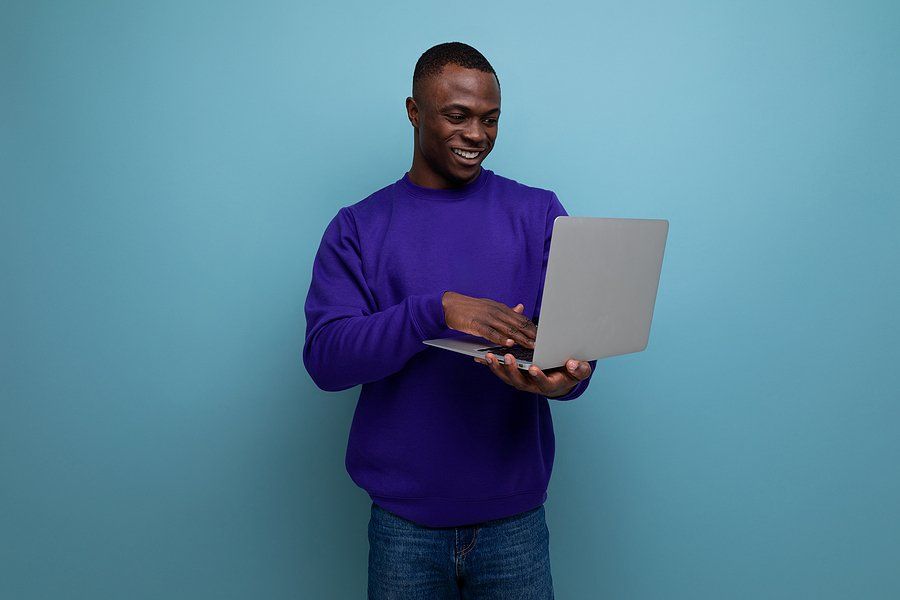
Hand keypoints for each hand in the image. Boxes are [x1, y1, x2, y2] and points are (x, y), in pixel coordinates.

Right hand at [442, 291, 536, 348]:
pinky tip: (509, 343)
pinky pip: (491, 332)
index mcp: (500, 308)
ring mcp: (486, 318)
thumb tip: (521, 308)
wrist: (448, 305)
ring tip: (531, 346)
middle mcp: (496, 311)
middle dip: (530, 334)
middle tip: (542, 343)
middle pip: (517, 323)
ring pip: (507, 328)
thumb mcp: (490, 306)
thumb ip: (506, 310)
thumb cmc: (469, 308)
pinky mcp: (476, 324)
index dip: (532, 327)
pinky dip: (501, 338)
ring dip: (520, 338)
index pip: (520, 318)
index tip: (543, 336)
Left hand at [474, 349, 592, 397]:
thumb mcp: (581, 371)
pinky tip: (480, 356)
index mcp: (548, 384)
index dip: (538, 376)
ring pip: (506, 377)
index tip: (533, 368)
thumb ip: (580, 369)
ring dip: (497, 367)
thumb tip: (574, 364)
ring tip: (489, 355)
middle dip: (513, 369)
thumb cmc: (571, 372)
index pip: (543, 383)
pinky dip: (491, 364)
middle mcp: (532, 385)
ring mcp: (521, 380)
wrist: (561, 375)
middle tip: (508, 357)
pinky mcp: (513, 374)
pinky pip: (501, 370)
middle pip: (519, 381)